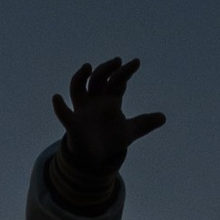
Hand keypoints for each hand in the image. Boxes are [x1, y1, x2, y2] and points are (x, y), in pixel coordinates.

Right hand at [51, 56, 163, 194]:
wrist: (95, 158)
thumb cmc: (110, 140)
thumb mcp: (129, 132)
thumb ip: (144, 123)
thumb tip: (163, 118)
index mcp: (109, 100)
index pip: (116, 80)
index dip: (125, 71)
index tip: (136, 63)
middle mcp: (95, 101)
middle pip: (98, 79)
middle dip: (107, 68)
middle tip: (118, 61)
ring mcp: (82, 110)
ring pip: (78, 88)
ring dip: (80, 77)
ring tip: (87, 67)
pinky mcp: (74, 124)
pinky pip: (64, 114)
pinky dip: (60, 107)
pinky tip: (56, 98)